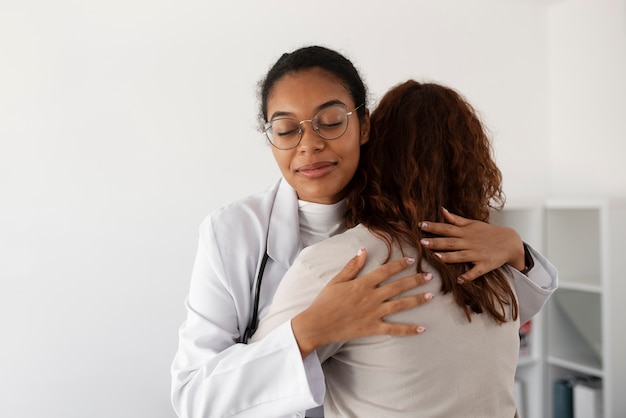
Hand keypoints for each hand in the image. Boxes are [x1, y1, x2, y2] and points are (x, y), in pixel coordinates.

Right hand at [292, 248, 432, 357]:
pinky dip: (409, 329)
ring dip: (417, 300)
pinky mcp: (373, 328)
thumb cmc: (324, 301)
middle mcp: (371, 297)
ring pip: (400, 305)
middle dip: (415, 280)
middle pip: (398, 286)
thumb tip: (362, 250)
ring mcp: (373, 313)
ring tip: (431, 296)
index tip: (411, 260)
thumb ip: (351, 266)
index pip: (385, 271)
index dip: (399, 265)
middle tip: (430, 276)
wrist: (317, 324)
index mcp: (362, 284)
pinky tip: (422, 328)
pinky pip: (394, 329)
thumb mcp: (336, 280)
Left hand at [418, 207, 525, 282]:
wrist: (510, 242)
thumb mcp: (473, 223)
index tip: (420, 225)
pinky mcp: (485, 265)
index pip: (446, 228)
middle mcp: (470, 243)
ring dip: (448, 257)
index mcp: (465, 232)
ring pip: (460, 256)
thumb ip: (456, 219)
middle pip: (450, 243)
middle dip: (436, 242)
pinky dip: (468, 276)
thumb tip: (442, 210)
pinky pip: (475, 272)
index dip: (434, 227)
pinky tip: (459, 280)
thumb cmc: (488, 232)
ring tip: (436, 257)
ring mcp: (477, 254)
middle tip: (422, 242)